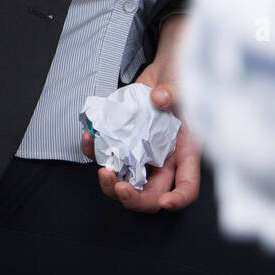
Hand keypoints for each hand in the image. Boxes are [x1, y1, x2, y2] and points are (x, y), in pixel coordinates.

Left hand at [81, 14, 200, 212]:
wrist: (166, 71)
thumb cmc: (182, 81)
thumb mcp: (184, 85)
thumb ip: (174, 94)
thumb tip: (160, 98)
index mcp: (184, 152)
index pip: (186, 186)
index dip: (178, 199)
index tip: (165, 202)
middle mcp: (163, 159)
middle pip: (151, 193)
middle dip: (135, 198)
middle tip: (120, 188)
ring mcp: (141, 153)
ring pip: (125, 181)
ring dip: (111, 184)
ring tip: (102, 171)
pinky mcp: (123, 142)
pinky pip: (107, 154)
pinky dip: (93, 151)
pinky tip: (88, 138)